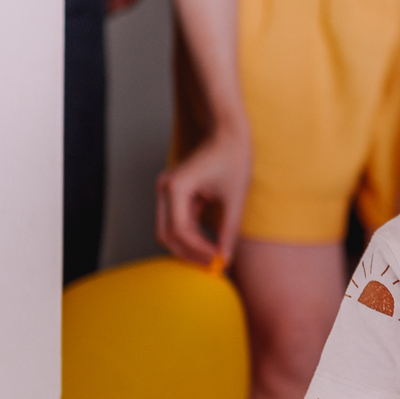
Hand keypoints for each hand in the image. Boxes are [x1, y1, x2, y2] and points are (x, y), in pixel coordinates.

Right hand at [156, 123, 250, 264]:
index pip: (181, 230)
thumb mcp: (235, 197)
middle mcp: (165, 188)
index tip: (219, 261)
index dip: (199, 250)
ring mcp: (166, 190)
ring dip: (188, 246)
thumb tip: (225, 257)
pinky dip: (191, 236)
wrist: (228, 132)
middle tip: (212, 265)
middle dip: (188, 253)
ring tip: (213, 258)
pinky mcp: (174, 193)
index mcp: (176, 187)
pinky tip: (210, 245)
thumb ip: (228, 229)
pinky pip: (177, 221)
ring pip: (169, 231)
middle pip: (167, 234)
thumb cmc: (233, 158)